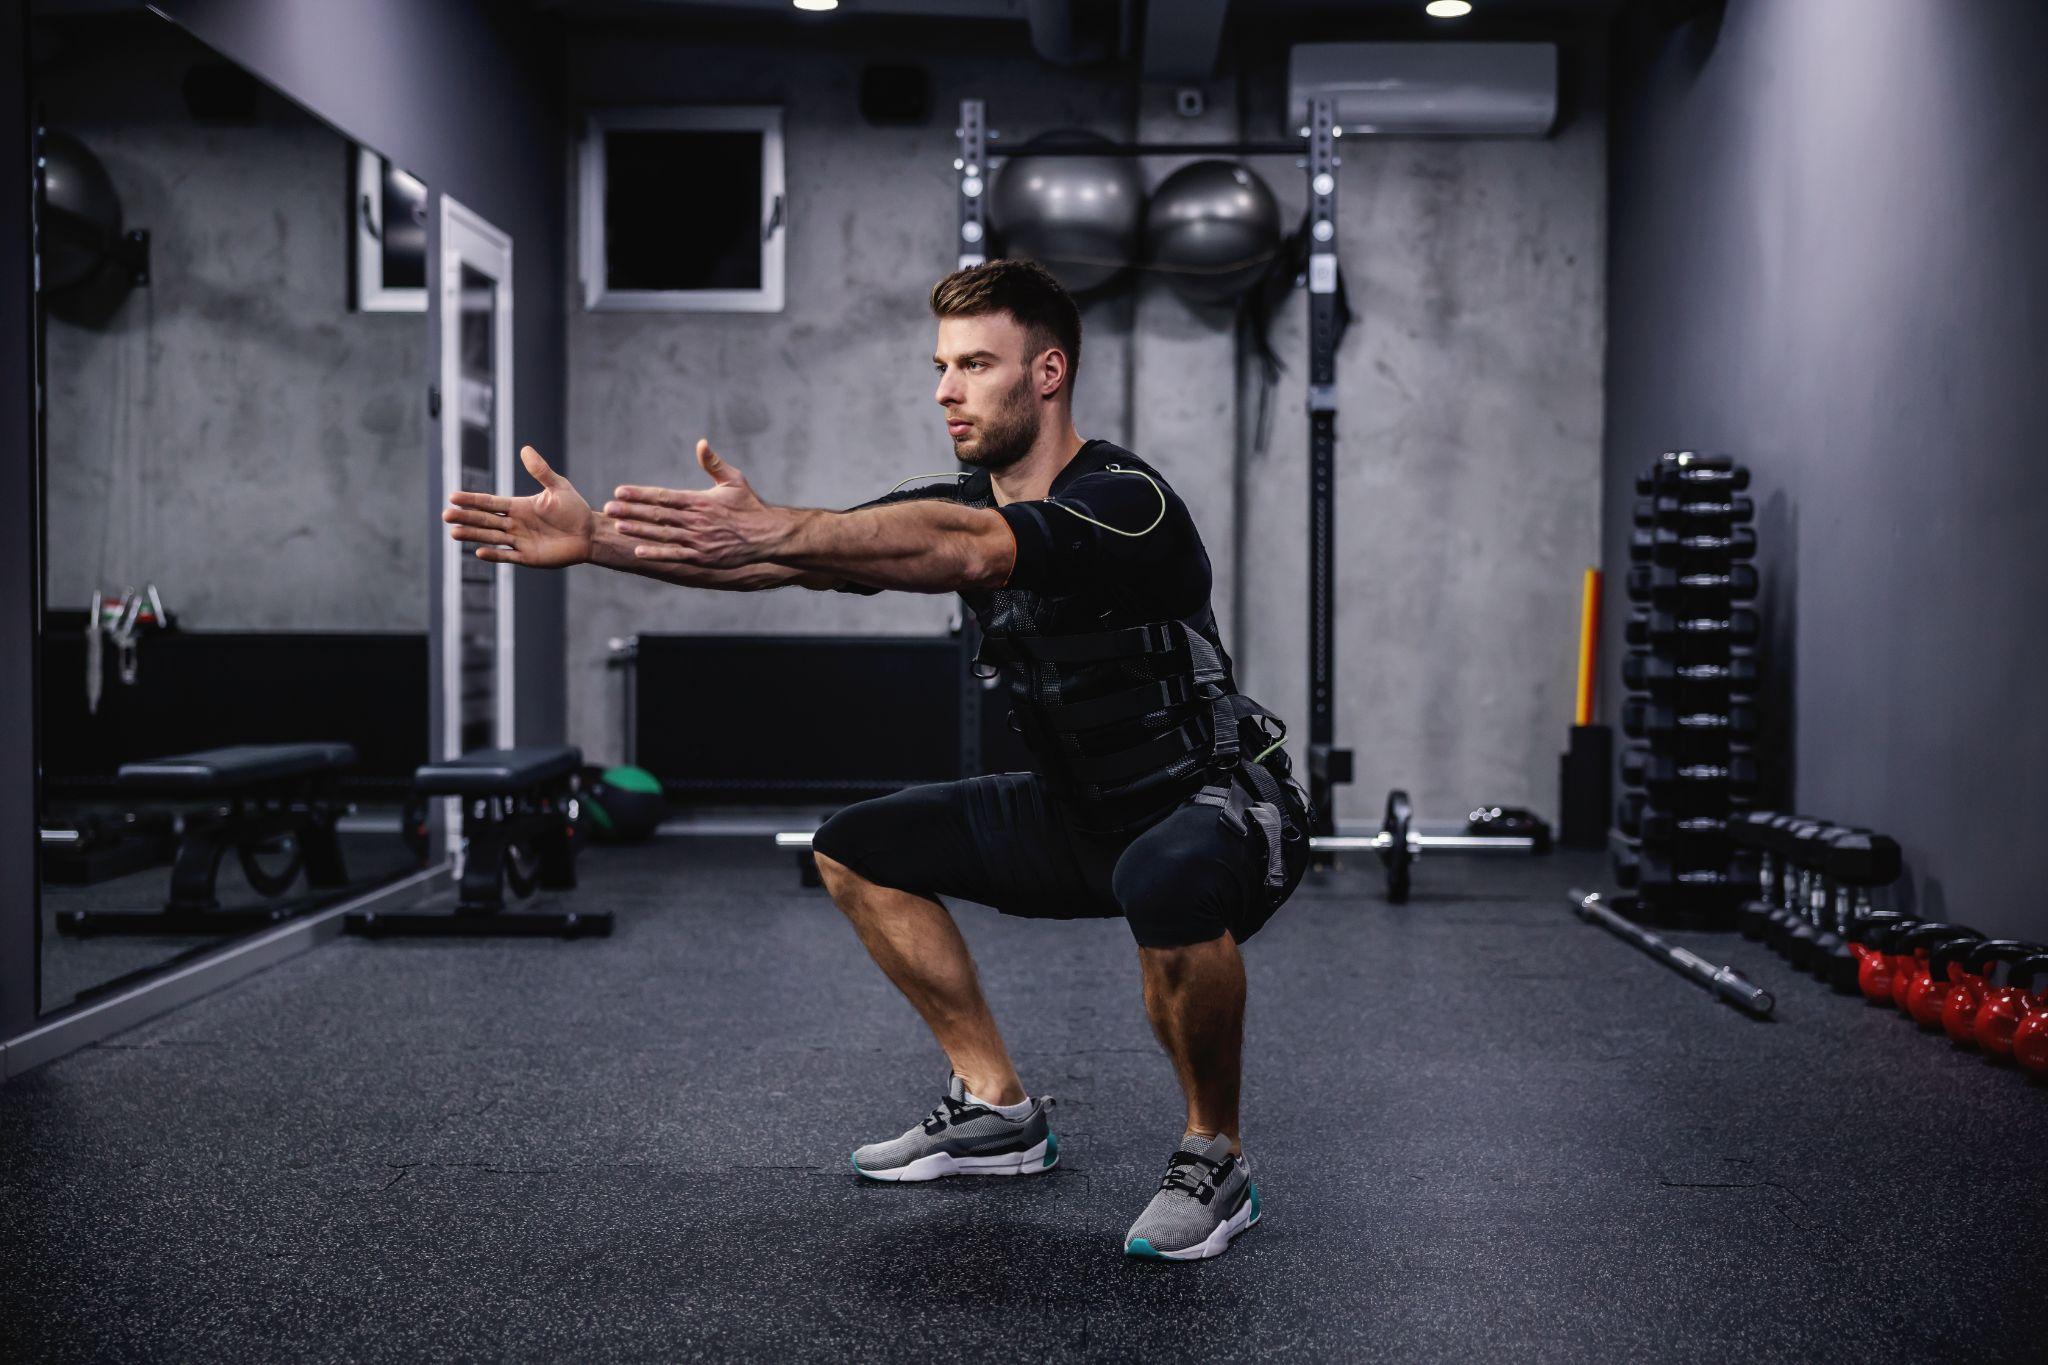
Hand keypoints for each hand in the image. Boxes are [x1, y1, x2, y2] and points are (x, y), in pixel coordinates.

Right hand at [443, 445, 594, 567]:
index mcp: (518, 506)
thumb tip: (525, 449)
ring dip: (473, 536)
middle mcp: (515, 523)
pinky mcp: (528, 557)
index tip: (453, 496)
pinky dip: (494, 555)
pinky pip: (508, 556)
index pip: (490, 502)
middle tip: (446, 515)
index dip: (472, 500)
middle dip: (466, 518)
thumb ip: (541, 471)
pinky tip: (479, 552)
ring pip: (491, 537)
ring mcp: (520, 541)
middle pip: (485, 520)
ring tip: (453, 533)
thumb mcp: (558, 487)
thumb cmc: (574, 509)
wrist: (589, 533)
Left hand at [606, 439, 785, 569]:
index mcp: (700, 500)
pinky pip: (675, 555)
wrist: (768, 536)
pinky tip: (638, 551)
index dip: (640, 493)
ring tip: (618, 525)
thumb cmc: (750, 506)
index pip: (664, 495)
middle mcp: (696, 520)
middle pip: (657, 514)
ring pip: (662, 534)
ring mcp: (698, 540)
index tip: (619, 490)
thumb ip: (713, 463)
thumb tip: (701, 443)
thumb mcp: (734, 480)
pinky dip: (656, 553)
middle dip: (631, 510)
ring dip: (638, 530)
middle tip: (609, 507)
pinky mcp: (702, 557)